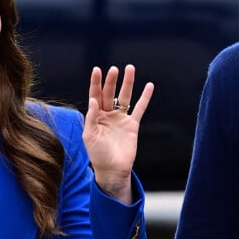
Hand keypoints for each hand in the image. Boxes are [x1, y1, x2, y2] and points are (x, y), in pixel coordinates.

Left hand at [82, 64, 153, 203]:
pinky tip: (149, 86)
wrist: (113, 170)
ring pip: (125, 97)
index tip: (97, 70)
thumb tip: (92, 100)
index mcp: (95, 116)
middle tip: (114, 69)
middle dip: (112, 81)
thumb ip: (91, 117)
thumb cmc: (97, 154)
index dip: (96, 82)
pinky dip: (145, 97)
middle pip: (110, 92)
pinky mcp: (132, 124)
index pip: (95, 95)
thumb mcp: (89, 136)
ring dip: (128, 83)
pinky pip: (140, 108)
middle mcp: (108, 114)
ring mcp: (120, 118)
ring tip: (130, 69)